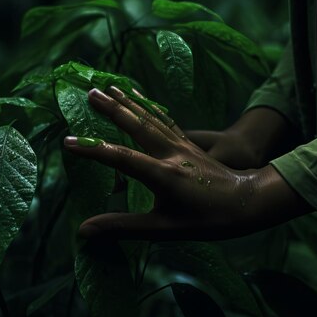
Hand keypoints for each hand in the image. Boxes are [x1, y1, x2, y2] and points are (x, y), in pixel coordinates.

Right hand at [64, 87, 309, 239]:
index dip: (92, 150)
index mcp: (162, 174)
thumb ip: (123, 227)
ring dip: (128, 101)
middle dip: (110, 108)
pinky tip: (141, 100)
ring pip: (150, 117)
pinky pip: (164, 120)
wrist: (249, 202)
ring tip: (109, 86)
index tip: (67, 142)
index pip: (119, 158)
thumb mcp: (164, 229)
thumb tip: (84, 230)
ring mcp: (181, 145)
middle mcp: (170, 154)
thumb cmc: (207, 221)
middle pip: (135, 125)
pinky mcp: (189, 144)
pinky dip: (148, 107)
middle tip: (89, 92)